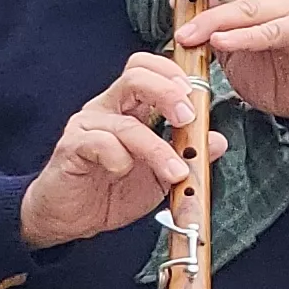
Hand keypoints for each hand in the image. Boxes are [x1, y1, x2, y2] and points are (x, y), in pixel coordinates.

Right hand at [17, 53, 220, 250]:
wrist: (70, 219)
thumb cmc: (111, 191)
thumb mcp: (160, 175)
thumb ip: (186, 154)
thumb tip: (219, 140)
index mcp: (127, 107)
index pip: (147, 69)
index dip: (173, 74)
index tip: (197, 97)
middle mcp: (106, 108)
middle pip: (136, 76)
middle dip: (168, 93)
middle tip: (187, 119)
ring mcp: (87, 126)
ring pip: (127, 122)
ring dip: (157, 149)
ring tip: (175, 173)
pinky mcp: (71, 147)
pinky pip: (101, 144)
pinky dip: (120, 160)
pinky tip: (122, 172)